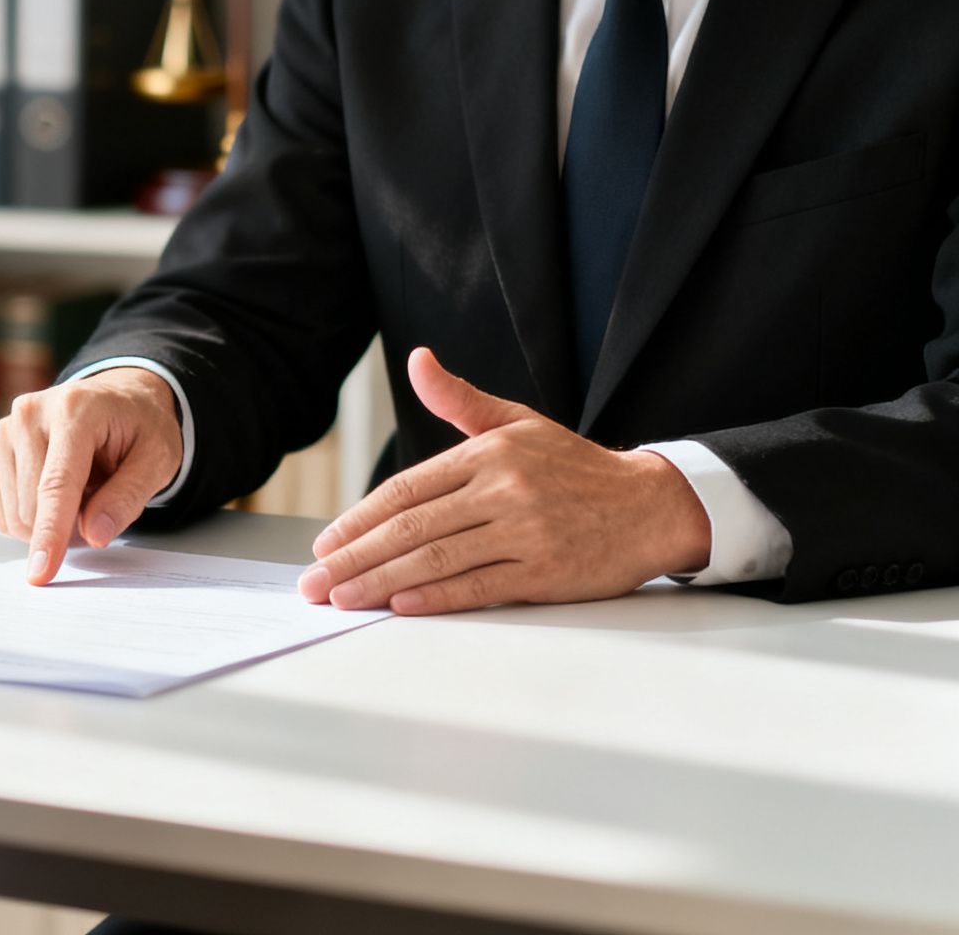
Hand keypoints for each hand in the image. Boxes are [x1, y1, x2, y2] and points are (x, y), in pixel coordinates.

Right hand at [0, 367, 183, 585]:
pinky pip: (3, 512)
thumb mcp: (157, 460)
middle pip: (31, 506)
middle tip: (99, 505)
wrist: (117, 400)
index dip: (51, 533)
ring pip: (14, 515)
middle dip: (66, 528)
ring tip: (80, 492)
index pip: (56, 484)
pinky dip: (32, 516)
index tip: (41, 572)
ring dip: (50, 522)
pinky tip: (53, 491)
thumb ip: (127, 498)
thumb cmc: (139, 428)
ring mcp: (4, 429)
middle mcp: (30, 414)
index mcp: (74, 410)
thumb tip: (94, 535)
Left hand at [298, 348, 710, 614]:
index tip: (326, 544)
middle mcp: (503, 490)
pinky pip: (478, 587)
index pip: (405, 491)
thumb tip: (418, 360)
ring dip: (381, 584)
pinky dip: (435, 598)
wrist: (651, 504)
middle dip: (355, 559)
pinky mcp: (546, 572)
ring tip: (342, 600)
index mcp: (488, 455)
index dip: (359, 519)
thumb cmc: (575, 467)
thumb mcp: (517, 422)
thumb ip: (459, 399)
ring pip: (436, 560)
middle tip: (314, 583)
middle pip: (411, 529)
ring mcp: (525, 533)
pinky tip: (400, 606)